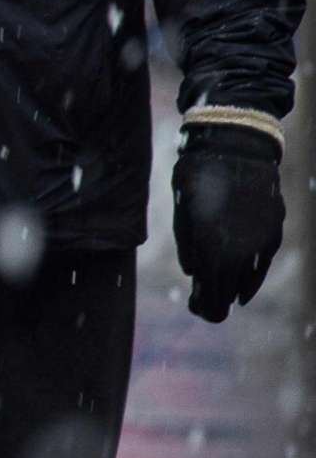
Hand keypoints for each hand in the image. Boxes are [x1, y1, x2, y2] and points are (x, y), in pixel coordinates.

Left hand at [173, 124, 283, 321]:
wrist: (236, 147)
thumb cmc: (198, 177)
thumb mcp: (183, 211)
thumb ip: (189, 246)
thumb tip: (195, 274)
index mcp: (211, 246)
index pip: (210, 293)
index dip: (203, 307)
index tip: (195, 309)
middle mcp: (239, 249)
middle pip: (228, 290)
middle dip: (216, 302)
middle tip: (204, 308)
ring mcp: (260, 241)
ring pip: (247, 279)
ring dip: (233, 289)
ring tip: (221, 297)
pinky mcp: (273, 231)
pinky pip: (262, 263)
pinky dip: (252, 277)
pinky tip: (243, 287)